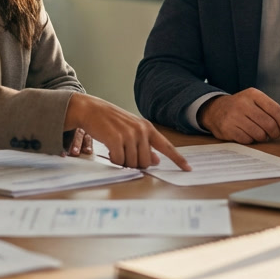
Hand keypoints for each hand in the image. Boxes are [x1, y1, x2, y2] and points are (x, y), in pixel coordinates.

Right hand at [64, 93, 189, 170]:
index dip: (178, 159)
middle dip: (135, 164)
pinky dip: (114, 161)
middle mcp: (141, 130)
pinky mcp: (116, 139)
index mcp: (148, 128)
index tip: (188, 169)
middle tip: (124, 155)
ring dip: (123, 162)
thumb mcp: (132, 130)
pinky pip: (119, 161)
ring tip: (115, 151)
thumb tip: (156, 160)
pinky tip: (109, 151)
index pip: (167, 146)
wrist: (91, 109)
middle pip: (146, 162)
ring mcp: (129, 134)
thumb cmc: (111, 122)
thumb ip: (146, 145)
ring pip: (133, 163)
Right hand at [197, 88, 279, 143]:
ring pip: (259, 134)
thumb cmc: (241, 108)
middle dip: (274, 132)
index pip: (275, 109)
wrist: (214, 110)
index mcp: (253, 94)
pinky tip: (247, 135)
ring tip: (258, 133)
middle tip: (273, 134)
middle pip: (269, 124)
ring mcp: (234, 116)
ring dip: (262, 137)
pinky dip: (251, 140)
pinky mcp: (227, 128)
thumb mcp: (258, 104)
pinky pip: (247, 140)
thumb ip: (276, 113)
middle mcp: (243, 103)